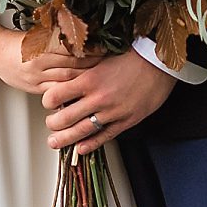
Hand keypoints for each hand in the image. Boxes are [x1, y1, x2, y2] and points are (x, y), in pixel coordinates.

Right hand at [0, 28, 100, 95]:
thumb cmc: (18, 42)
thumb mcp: (37, 33)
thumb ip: (57, 34)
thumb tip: (80, 29)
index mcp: (40, 46)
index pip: (70, 49)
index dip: (89, 50)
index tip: (102, 48)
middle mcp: (39, 63)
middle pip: (71, 66)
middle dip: (91, 64)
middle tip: (106, 63)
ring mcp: (36, 78)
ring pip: (66, 80)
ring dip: (83, 78)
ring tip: (98, 76)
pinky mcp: (34, 88)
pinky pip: (56, 92)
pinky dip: (70, 91)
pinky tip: (81, 90)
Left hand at [41, 48, 175, 155]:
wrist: (158, 64)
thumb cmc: (130, 58)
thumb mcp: (100, 60)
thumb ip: (83, 72)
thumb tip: (65, 81)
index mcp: (89, 79)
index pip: (56, 95)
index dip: (48, 101)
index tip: (48, 102)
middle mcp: (98, 98)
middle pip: (65, 118)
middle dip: (52, 124)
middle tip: (50, 125)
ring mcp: (112, 112)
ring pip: (82, 131)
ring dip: (65, 139)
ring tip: (54, 142)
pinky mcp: (126, 121)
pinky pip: (104, 137)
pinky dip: (90, 145)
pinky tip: (80, 148)